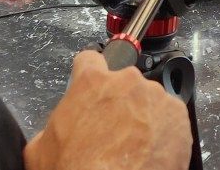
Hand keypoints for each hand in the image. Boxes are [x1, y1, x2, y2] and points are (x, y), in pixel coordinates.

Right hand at [24, 50, 191, 169]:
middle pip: (123, 83)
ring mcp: (156, 96)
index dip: (87, 73)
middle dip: (119, 102)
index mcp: (92, 83)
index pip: (89, 61)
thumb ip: (53, 125)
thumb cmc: (79, 169)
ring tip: (133, 144)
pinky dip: (162, 130)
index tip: (91, 85)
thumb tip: (56, 130)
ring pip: (148, 100)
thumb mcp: (41, 148)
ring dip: (142, 116)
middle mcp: (127, 82)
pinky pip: (169, 117)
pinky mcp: (178, 115)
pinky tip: (150, 150)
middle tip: (112, 130)